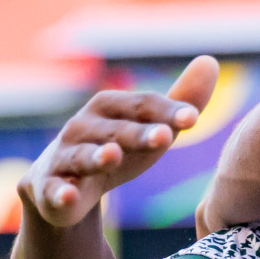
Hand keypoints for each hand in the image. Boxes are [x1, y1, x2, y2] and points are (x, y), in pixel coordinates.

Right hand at [22, 56, 219, 227]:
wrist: (65, 188)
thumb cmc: (118, 149)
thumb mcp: (151, 128)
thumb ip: (180, 102)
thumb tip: (210, 61)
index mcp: (109, 108)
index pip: (142, 105)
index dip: (168, 111)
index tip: (193, 118)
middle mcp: (83, 127)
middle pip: (115, 130)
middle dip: (138, 133)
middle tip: (164, 137)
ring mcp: (63, 158)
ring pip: (81, 157)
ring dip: (96, 156)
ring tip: (112, 155)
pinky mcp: (50, 190)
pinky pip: (53, 191)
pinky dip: (59, 193)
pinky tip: (68, 197)